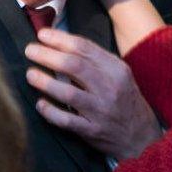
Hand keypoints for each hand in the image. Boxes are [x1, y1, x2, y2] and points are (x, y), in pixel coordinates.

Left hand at [24, 28, 162, 159]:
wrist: (142, 136)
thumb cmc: (124, 99)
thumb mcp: (119, 75)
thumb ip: (95, 61)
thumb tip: (61, 43)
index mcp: (116, 69)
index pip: (85, 48)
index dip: (60, 39)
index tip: (42, 35)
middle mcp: (110, 88)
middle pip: (74, 66)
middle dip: (48, 56)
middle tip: (29, 50)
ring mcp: (101, 111)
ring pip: (69, 93)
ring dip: (45, 82)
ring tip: (30, 74)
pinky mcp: (93, 131)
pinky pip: (67, 120)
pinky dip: (51, 112)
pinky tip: (40, 104)